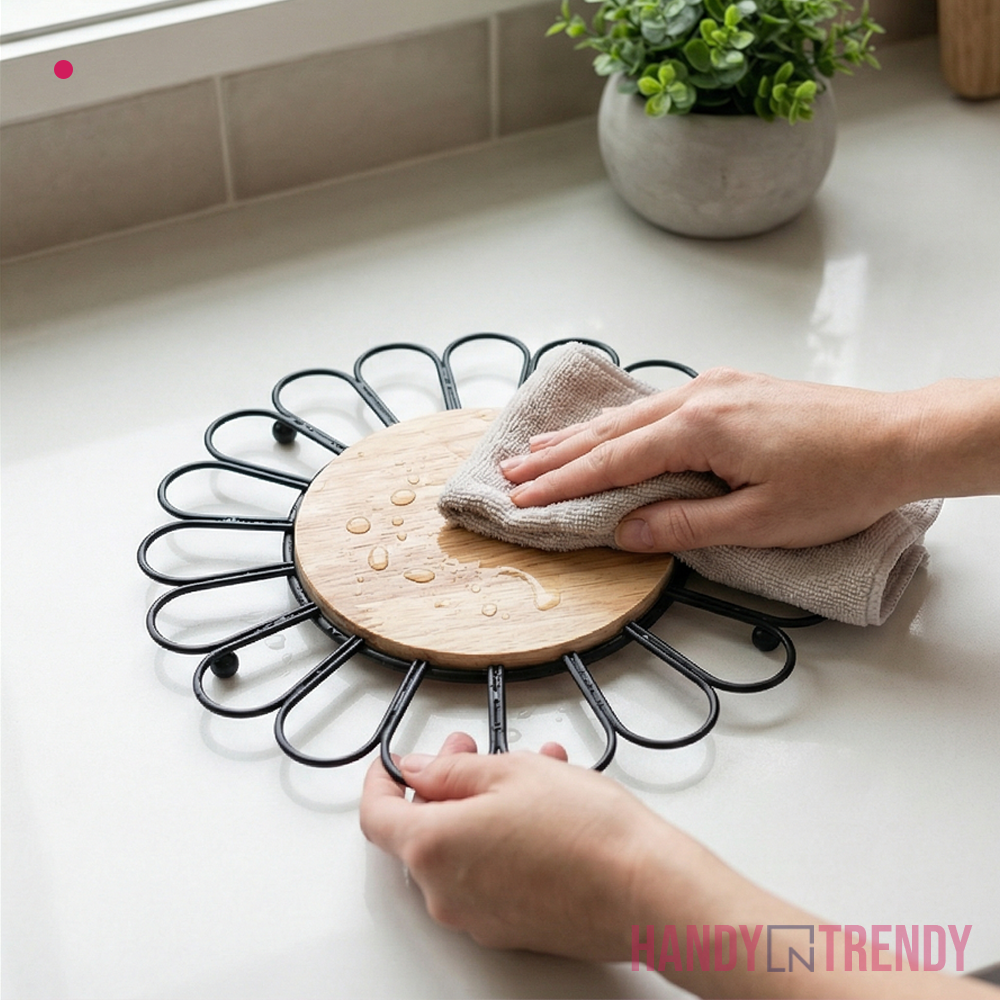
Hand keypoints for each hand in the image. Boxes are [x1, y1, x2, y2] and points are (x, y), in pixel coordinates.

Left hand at [359, 733, 721, 960]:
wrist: (646, 890)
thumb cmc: (587, 833)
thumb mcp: (512, 772)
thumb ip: (451, 770)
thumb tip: (419, 769)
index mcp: (433, 847)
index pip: (377, 814)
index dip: (382, 779)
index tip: (394, 759)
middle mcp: (445, 892)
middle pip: (421, 831)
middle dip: (443, 782)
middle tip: (470, 750)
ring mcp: (478, 917)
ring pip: (461, 849)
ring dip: (480, 804)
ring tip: (525, 769)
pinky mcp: (511, 929)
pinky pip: (488, 874)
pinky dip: (501, 837)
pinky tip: (541, 806)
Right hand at [501, 367, 919, 551]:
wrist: (899, 438)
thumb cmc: (841, 480)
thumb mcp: (759, 521)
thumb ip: (684, 524)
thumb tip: (627, 532)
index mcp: (701, 428)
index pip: (613, 461)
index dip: (563, 483)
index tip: (523, 498)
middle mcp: (701, 396)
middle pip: (611, 431)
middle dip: (558, 456)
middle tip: (512, 472)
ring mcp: (717, 387)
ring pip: (633, 413)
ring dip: (584, 434)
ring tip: (540, 448)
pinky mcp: (734, 390)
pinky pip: (660, 405)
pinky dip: (623, 422)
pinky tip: (609, 428)